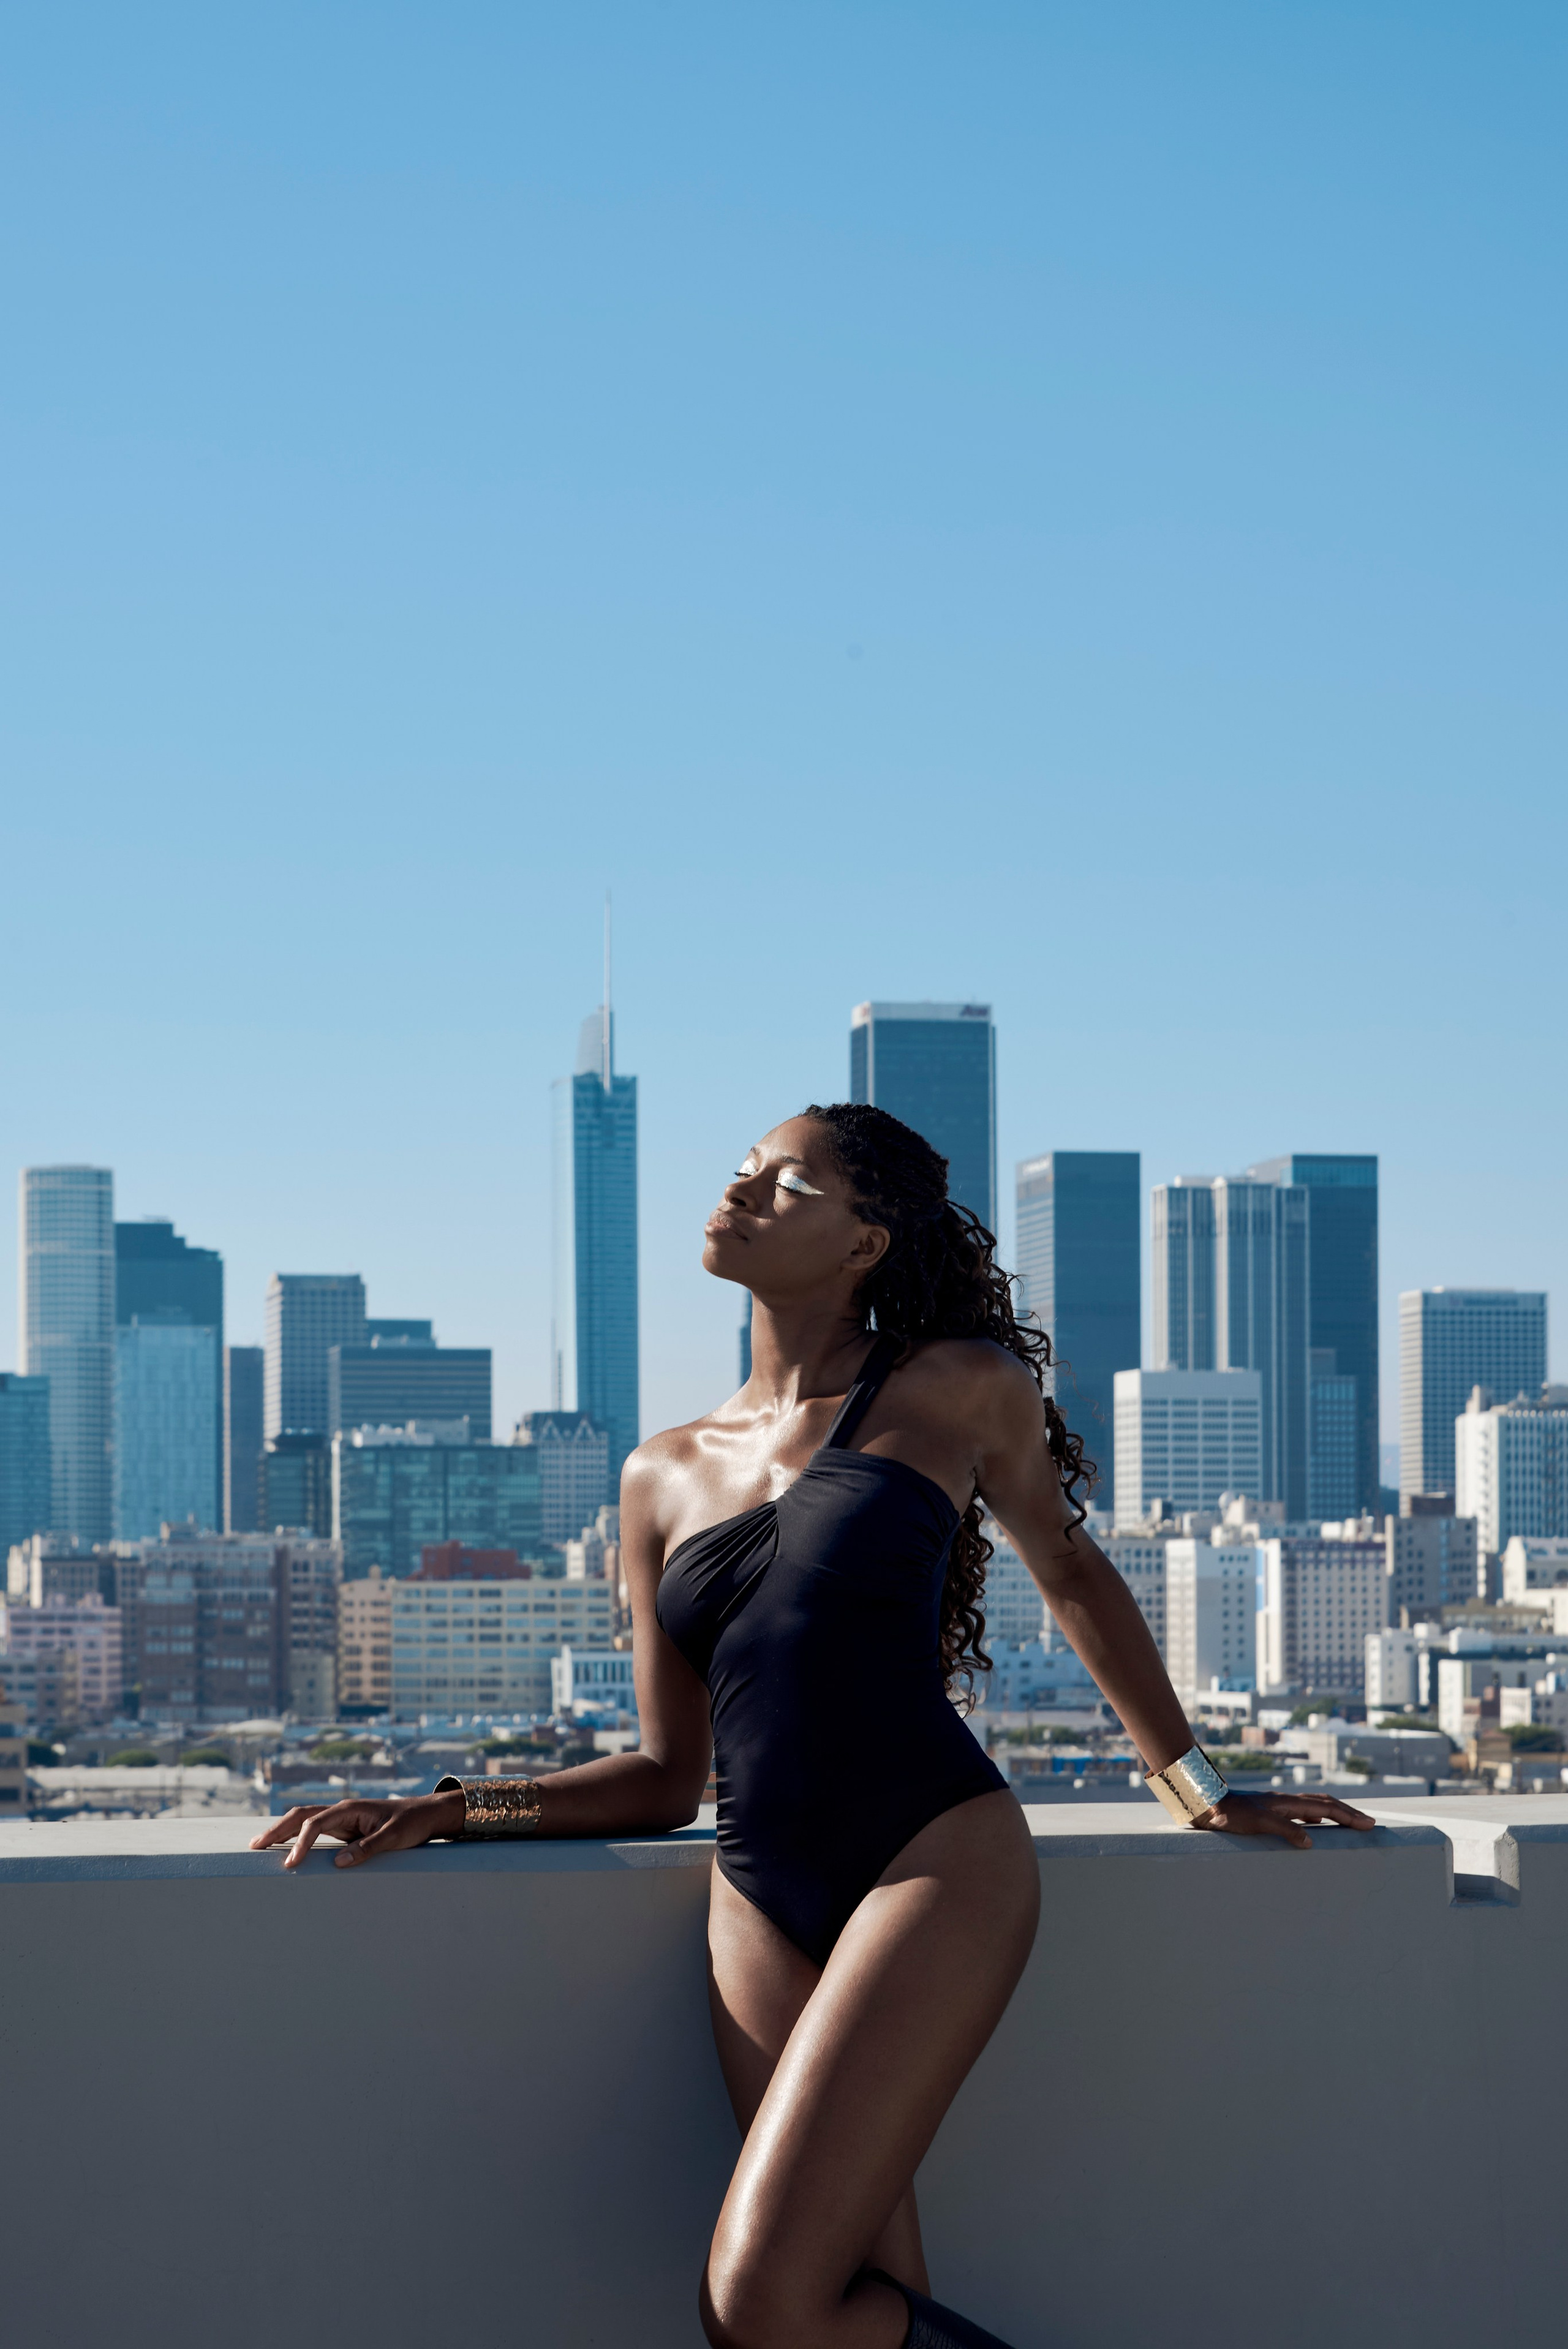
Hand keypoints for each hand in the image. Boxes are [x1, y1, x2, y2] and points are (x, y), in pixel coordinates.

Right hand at [248, 1788, 464, 1869]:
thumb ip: (367, 1848)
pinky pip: (314, 1829)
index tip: (290, 1864)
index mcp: (350, 1809)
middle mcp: (341, 1811)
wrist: (426, 1814)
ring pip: (304, 1820)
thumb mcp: (394, 1837)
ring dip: (282, 1831)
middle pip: (301, 1816)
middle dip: (276, 1830)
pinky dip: (296, 1835)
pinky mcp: (344, 1827)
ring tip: (259, 1845)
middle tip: (254, 1846)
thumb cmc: (411, 1823)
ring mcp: (342, 1818)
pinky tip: (284, 1846)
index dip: (300, 1843)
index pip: (315, 1824)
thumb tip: (338, 1862)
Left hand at [1197, 1789, 1375, 1849]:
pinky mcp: (1270, 1813)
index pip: (1326, 1808)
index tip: (1369, 1824)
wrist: (1206, 1804)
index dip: (1348, 1816)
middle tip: (1369, 1824)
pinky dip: (1317, 1818)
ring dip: (1335, 1814)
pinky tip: (1315, 1828)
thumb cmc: (1230, 1815)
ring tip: (1350, 1823)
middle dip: (1348, 1813)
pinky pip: (1302, 1813)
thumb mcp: (1258, 1823)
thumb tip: (1310, 1842)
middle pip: (1325, 1804)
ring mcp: (1279, 1806)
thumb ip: (1285, 1830)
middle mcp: (1286, 1802)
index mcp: (1288, 1803)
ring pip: (1315, 1807)